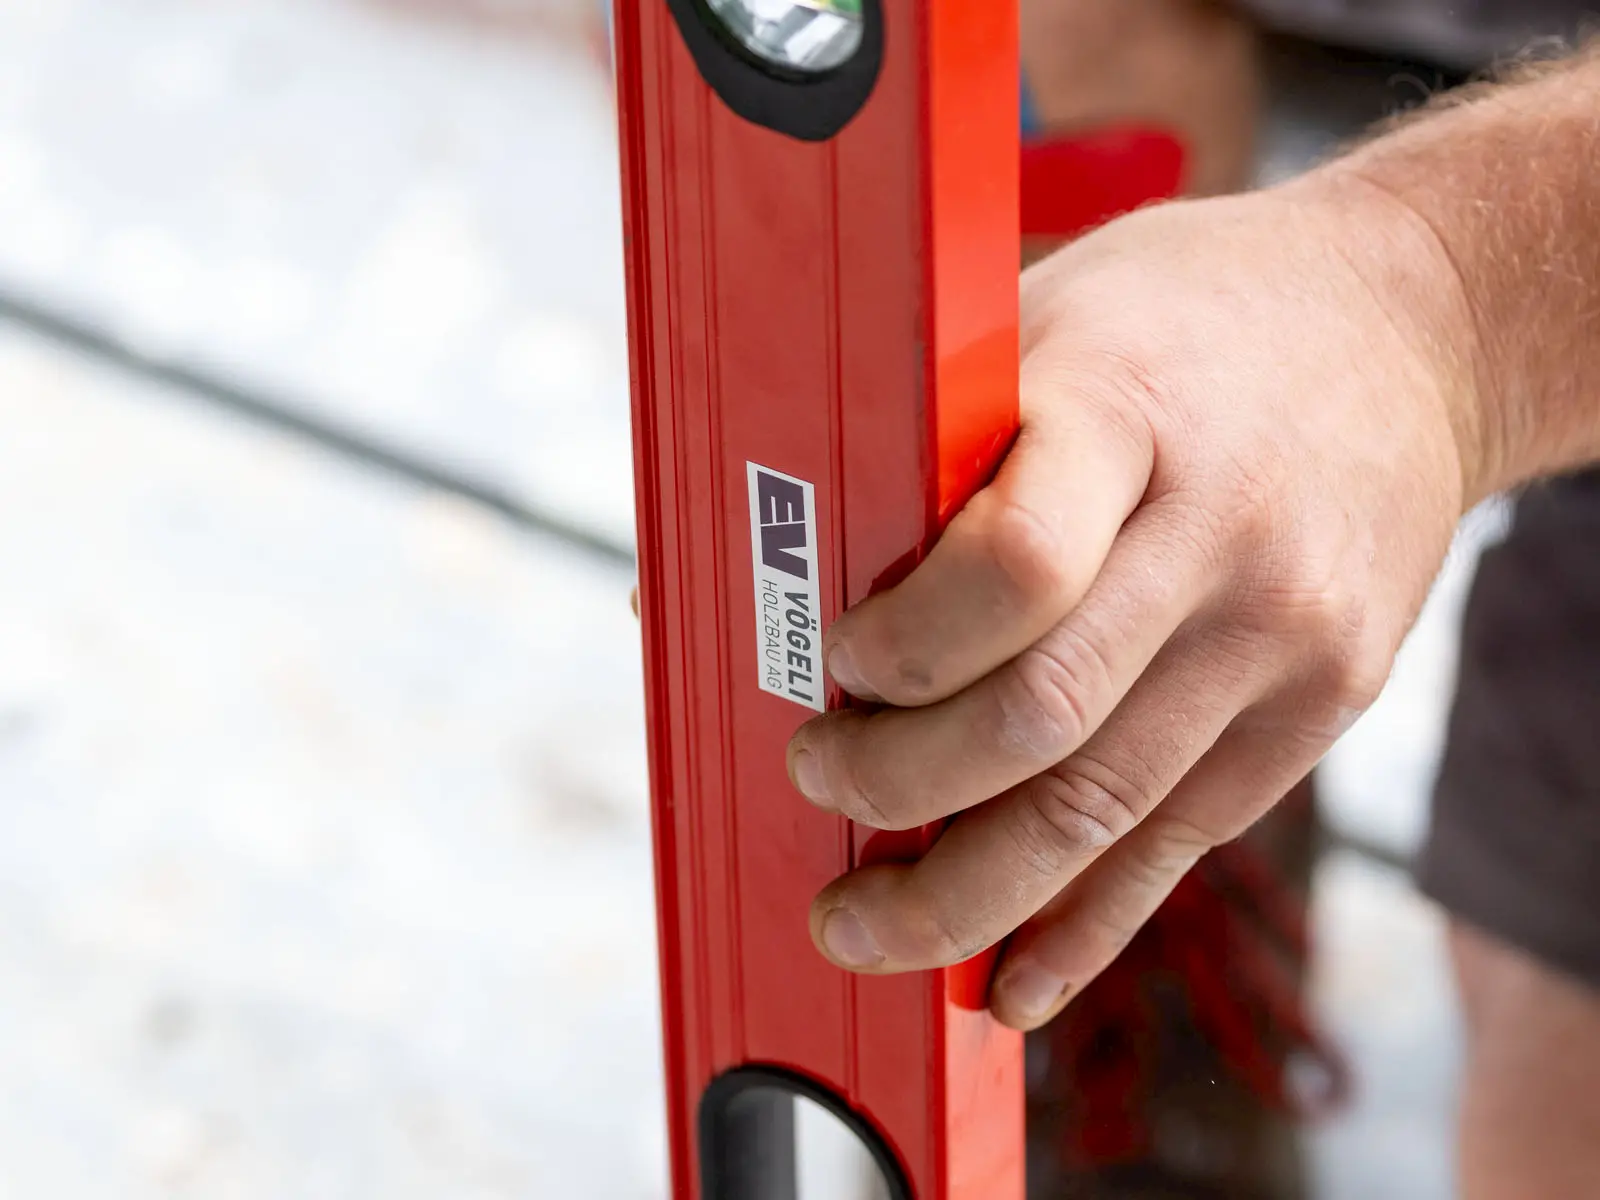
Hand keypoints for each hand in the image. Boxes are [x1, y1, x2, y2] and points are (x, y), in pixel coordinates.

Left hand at [786, 179, 1480, 1030]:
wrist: (1411, 331)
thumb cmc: (1188, 320)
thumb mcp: (1050, 317)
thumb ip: (931, 446)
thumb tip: (762, 579)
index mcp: (1133, 411)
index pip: (1010, 568)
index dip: (897, 646)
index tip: (834, 661)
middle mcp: (1227, 536)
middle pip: (1042, 718)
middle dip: (898, 785)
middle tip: (821, 783)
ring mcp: (1290, 639)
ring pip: (1103, 812)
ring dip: (964, 897)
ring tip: (867, 928)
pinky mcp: (1320, 710)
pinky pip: (1184, 843)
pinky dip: (1083, 927)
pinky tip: (1010, 982)